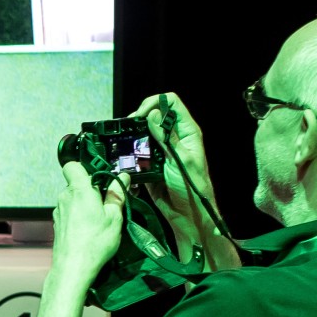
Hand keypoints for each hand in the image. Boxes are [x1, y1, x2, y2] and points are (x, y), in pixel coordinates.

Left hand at [48, 159, 127, 286]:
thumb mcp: (114, 217)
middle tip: (107, 202)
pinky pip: (69, 211)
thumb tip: (123, 177)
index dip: (85, 167)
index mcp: (79, 190)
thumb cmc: (95, 241)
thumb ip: (116, 195)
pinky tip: (89, 228)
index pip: (72, 165)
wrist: (73, 267)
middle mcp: (65, 197)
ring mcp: (59, 211)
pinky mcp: (58, 224)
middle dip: (91, 189)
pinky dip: (79, 215)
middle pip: (76, 183)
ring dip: (85, 203)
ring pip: (73, 198)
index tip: (100, 177)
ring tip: (100, 218)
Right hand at [131, 90, 211, 214]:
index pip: (171, 103)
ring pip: (144, 132)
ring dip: (134, 136)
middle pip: (155, 114)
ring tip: (124, 143)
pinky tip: (126, 157)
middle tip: (128, 129)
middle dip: (140, 118)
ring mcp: (162, 150)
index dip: (155, 103)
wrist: (187, 214)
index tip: (141, 115)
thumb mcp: (180, 160)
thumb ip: (166, 137)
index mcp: (187, 132)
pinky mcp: (151, 163)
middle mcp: (174, 137)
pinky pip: (139, 151)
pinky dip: (131, 152)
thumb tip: (153, 114)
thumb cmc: (192, 187)